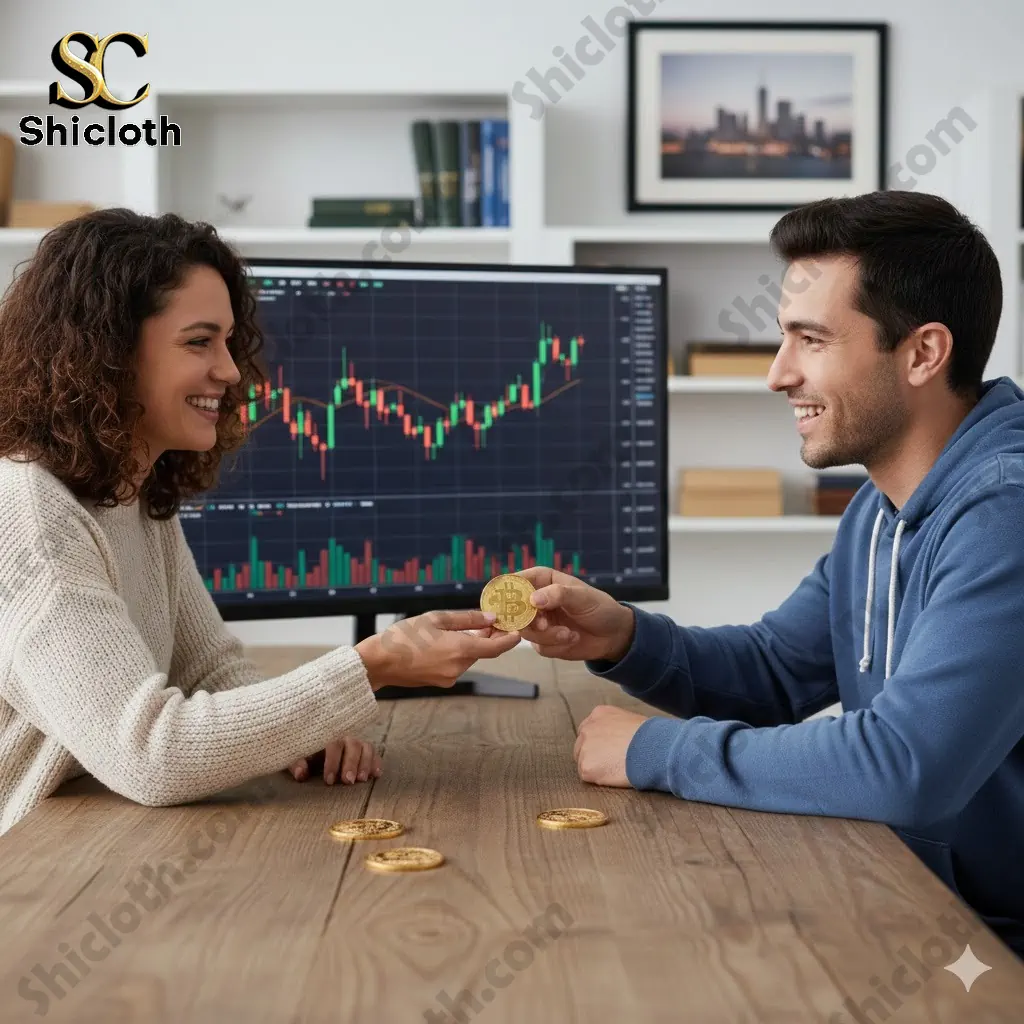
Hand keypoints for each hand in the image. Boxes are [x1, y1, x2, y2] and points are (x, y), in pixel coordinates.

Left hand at [287, 735, 381, 785]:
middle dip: (351, 764)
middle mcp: (344, 737)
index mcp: (327, 736)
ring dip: (365, 763)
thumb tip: (301, 774)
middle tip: (348, 781)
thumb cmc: (305, 751)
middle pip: (353, 745)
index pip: (333, 745)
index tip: (329, 780)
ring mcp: (357, 742)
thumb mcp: (296, 756)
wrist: (311, 743)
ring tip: (362, 779)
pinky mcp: (365, 750)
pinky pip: (374, 753)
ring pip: (366, 747)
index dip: (332, 762)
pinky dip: (376, 762)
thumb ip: (297, 763)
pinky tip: (376, 774)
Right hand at [355, 609, 521, 689]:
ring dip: (472, 645)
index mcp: (459, 650)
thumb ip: (467, 619)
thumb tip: (491, 618)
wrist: (378, 662)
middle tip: (490, 620)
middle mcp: (458, 668)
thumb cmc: (403, 636)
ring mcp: (449, 678)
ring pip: (469, 658)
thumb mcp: (436, 619)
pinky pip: (456, 665)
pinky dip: (458, 653)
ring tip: (464, 627)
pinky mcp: (440, 682)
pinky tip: (447, 641)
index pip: (496, 648)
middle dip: (488, 637)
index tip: (519, 630)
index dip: (510, 639)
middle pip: (482, 652)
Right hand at [514, 567, 635, 661]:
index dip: (510, 589)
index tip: (512, 601)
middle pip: (515, 609)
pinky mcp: (543, 641)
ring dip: (548, 635)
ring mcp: (539, 622)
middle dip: (529, 619)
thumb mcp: (582, 597)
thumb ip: (558, 594)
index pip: (519, 580)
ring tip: (569, 633)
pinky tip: (572, 639)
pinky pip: (539, 646)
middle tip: (544, 624)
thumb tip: (533, 599)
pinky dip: (556, 645)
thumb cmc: (600, 608)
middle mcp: (537, 600)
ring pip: (526, 631)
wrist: (613, 635)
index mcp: (543, 580)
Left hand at [574, 705, 648, 787]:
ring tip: (616, 768)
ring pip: (583, 761)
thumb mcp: (630, 720)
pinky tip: (614, 774)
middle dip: (593, 755)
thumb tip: (615, 738)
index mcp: (599, 714)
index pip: (589, 730)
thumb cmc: (649, 736)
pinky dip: (599, 778)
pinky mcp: (586, 766)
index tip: (607, 751)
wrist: (652, 748)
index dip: (598, 743)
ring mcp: (585, 746)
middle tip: (610, 763)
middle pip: (581, 746)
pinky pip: (587, 776)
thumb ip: (615, 727)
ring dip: (596, 767)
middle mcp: (588, 727)